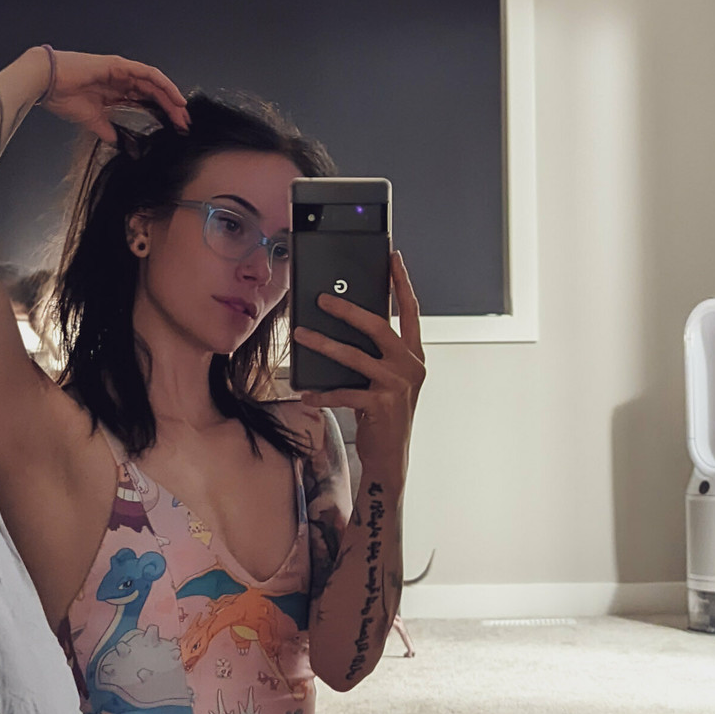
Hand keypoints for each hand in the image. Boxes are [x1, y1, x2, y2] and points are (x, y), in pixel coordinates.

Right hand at [39, 49, 190, 143]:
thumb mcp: (90, 120)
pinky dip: (164, 85)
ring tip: (183, 114)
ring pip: (154, 83)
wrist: (46, 82)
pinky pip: (148, 74)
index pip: (145, 101)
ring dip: (171, 98)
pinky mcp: (120, 65)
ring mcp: (121, 70)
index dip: (161, 114)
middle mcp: (121, 79)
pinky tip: (175, 98)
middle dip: (171, 109)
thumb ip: (106, 129)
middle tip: (184, 125)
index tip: (174, 129)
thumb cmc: (62, 96)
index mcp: (115, 91)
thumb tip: (117, 142)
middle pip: (153, 93)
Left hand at [293, 252, 425, 480]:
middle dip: (349, 310)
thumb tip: (341, 328)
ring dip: (324, 344)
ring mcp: (397, 386)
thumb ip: (374, 355)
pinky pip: (344, 392)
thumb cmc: (383, 415)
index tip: (393, 258)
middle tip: (323, 299)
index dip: (402, 283)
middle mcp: (409, 367)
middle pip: (379, 327)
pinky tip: (305, 393)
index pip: (411, 311)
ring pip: (355, 356)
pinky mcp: (380, 406)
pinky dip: (322, 392)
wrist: (390, 456)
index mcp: (413, 356)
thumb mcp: (385, 380)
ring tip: (301, 335)